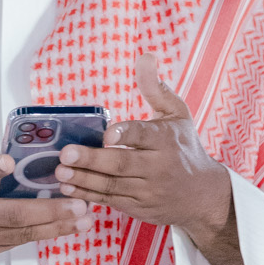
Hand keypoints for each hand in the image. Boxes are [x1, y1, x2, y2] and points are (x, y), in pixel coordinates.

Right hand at [0, 153, 87, 264]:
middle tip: (80, 204)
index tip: (6, 162)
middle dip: (50, 211)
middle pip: (12, 215)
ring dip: (56, 227)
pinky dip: (41, 234)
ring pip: (21, 234)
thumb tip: (14, 166)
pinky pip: (15, 242)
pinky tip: (64, 229)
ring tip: (84, 221)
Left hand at [55, 53, 242, 264]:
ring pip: (112, 185)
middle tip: (65, 154)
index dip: (125, 135)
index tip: (107, 134)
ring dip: (84, 179)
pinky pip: (111, 201)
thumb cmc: (185, 148)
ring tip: (60, 171)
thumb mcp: (177, 115)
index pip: (144, 136)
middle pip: (122, 164)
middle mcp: (159, 167)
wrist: (203, 196)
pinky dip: (88, 195)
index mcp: (167, 141)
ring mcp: (149, 191)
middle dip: (92, 160)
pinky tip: (68, 187)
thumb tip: (145, 56)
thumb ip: (156, 88)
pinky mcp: (140, 208)